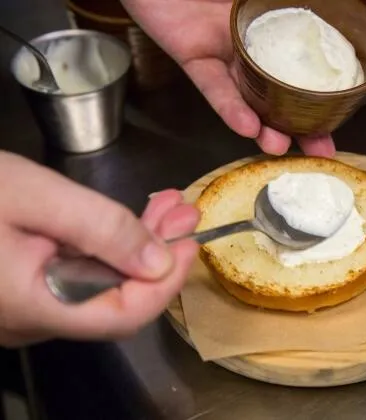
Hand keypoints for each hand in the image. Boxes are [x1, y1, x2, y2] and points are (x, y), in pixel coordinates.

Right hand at [0, 152, 198, 346]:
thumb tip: (160, 261)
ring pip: (102, 286)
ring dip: (138, 245)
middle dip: (158, 255)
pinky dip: (110, 246)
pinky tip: (129, 219)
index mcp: (33, 305)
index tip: (190, 242)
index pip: (122, 316)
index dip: (166, 284)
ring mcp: (27, 309)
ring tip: (166, 207)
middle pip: (117, 299)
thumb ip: (100, 228)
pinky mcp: (24, 290)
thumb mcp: (35, 195)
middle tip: (183, 212)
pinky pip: (79, 276)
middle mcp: (32, 320)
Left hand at [121, 0, 335, 156]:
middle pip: (280, 99)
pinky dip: (231, 108)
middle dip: (300, 129)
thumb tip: (360, 1)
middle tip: (319, 152)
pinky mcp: (196, 61)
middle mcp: (251, 55)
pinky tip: (248, 127)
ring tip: (280, 147)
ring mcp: (225, 60)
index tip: (340, 125)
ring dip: (265, 128)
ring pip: (249, 101)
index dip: (322, 103)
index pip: (302, 76)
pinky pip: (215, 89)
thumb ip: (301, 3)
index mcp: (273, 37)